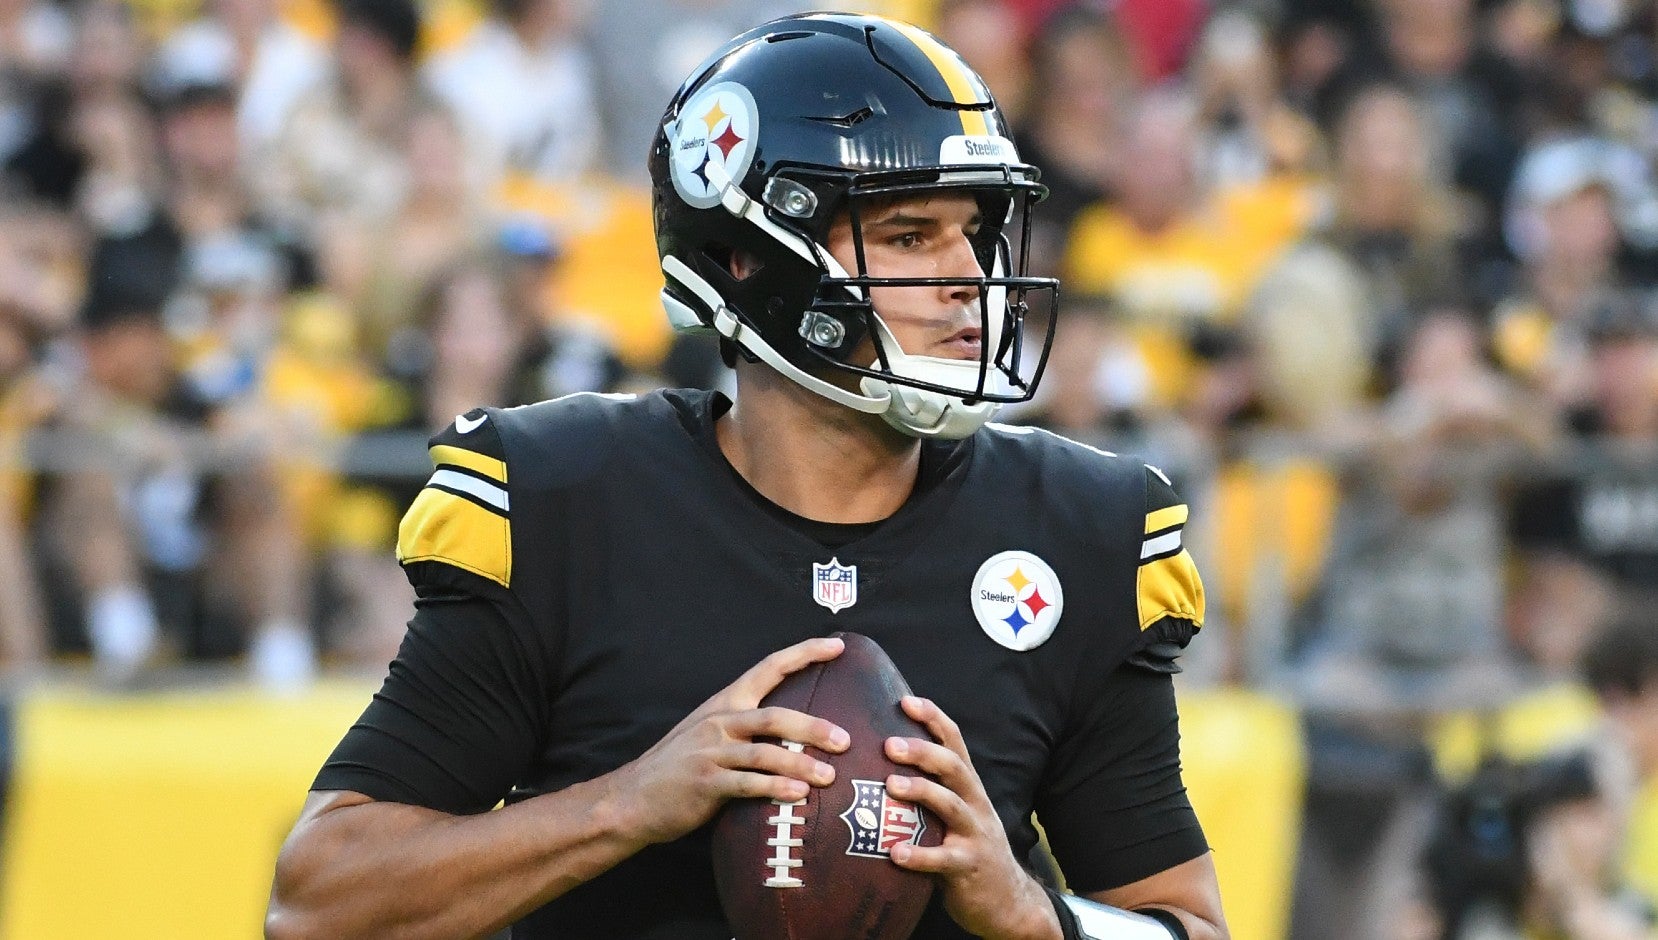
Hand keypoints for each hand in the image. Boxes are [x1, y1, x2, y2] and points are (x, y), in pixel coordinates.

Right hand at [608, 636, 850, 846]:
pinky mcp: (705, 783)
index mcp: (725, 704)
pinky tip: (798, 794)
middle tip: (846, 741)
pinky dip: (775, 788)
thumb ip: (745, 728)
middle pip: (775, 717)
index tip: (837, 646)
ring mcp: (711, 752)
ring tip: (829, 776)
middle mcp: (719, 722)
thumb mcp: (710, 734)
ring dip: (801, 763)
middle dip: (813, 727)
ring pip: (765, 752)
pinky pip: (747, 784)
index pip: (769, 668)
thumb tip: (796, 732)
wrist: (634, 797)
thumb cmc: (681, 767)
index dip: (804, 653)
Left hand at [885, 696, 1058, 939]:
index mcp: (968, 787)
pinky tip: (895, 853)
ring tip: (890, 786)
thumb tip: (880, 763)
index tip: (905, 701)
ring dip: (920, 792)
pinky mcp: (969, 868)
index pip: (955, 742)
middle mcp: (975, 804)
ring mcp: (975, 835)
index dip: (934, 719)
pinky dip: (919, 855)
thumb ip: (930, 790)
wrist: (1008, 900)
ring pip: (951, 805)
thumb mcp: (956, 813)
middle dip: (922, 752)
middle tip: (888, 744)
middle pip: (953, 767)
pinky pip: (944, 860)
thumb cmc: (967, 848)